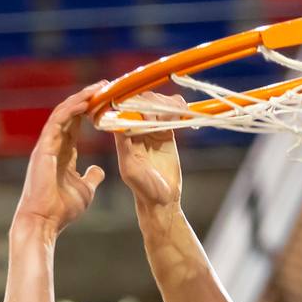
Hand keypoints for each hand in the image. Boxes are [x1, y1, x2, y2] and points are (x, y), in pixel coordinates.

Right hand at [13, 85, 106, 235]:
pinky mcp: (43, 148)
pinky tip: (85, 101)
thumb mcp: (85, 191)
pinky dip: (71, 109)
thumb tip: (99, 170)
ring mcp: (47, 145)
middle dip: (86, 97)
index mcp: (62, 153)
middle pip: (70, 113)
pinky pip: (57, 121)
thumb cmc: (61, 210)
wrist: (44, 222)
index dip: (89, 110)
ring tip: (98, 87)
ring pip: (63, 113)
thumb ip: (91, 178)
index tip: (105, 99)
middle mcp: (53, 145)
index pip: (76, 124)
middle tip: (104, 85)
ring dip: (80, 98)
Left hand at [114, 95, 184, 209]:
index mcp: (123, 136)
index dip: (133, 103)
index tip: (144, 110)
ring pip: (158, 103)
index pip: (125, 109)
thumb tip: (118, 123)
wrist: (163, 199)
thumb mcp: (130, 170)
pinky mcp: (167, 131)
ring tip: (176, 115)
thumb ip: (124, 147)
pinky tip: (184, 114)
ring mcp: (152, 128)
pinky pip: (172, 111)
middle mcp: (136, 129)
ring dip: (167, 104)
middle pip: (142, 101)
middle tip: (161, 117)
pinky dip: (178, 107)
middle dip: (152, 103)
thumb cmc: (144, 189)